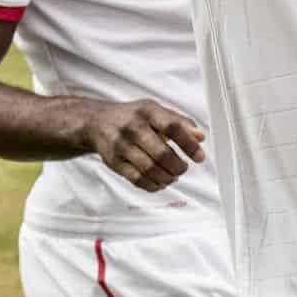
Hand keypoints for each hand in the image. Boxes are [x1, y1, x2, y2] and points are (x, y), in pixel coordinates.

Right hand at [84, 99, 206, 192]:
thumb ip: (179, 123)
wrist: (97, 122)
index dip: (189, 145)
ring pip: (150, 169)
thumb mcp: (155, 111)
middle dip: (178, 166)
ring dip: (167, 177)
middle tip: (183, 168)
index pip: (173, 128)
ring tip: (173, 176)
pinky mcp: (114, 162)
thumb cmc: (132, 117)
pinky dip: (153, 185)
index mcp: (148, 112)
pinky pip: (137, 179)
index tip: (200, 157)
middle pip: (162, 154)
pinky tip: (160, 182)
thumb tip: (200, 137)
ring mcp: (121, 146)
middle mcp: (133, 128)